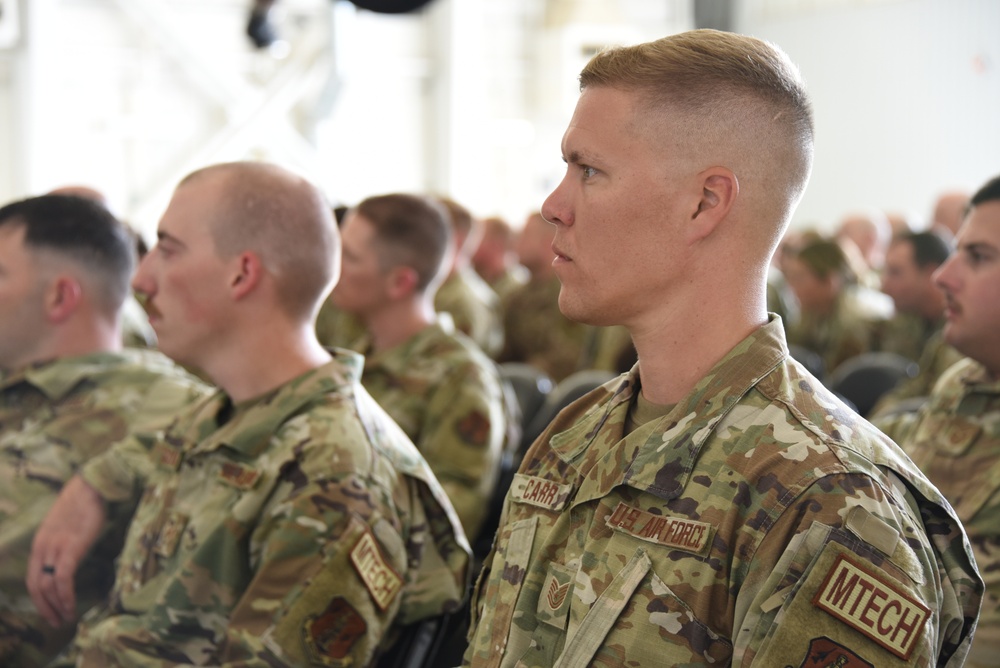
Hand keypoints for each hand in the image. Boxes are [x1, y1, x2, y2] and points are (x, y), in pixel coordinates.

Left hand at [27, 476, 106, 626]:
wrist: (93, 485)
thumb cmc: (85, 502)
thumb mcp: (66, 525)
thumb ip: (62, 541)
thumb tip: (69, 556)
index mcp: (40, 543)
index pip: (32, 578)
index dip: (39, 599)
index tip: (51, 610)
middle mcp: (43, 547)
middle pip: (35, 586)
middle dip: (45, 608)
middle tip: (56, 623)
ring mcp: (55, 548)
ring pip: (47, 586)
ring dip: (56, 607)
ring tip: (67, 619)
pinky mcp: (71, 548)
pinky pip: (63, 579)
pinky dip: (65, 597)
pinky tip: (72, 607)